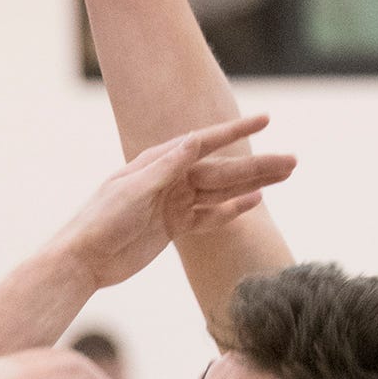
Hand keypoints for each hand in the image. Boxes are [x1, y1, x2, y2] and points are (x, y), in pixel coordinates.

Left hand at [57, 122, 295, 293]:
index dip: (236, 132)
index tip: (266, 120)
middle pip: (223, 169)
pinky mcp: (174, 227)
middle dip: (258, 165)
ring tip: (285, 176)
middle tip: (293, 160)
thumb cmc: (100, 220)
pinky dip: (232, 210)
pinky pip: (210, 217)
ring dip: (254, 184)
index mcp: (159, 162)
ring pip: (222, 191)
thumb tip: (193, 142)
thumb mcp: (132, 191)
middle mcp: (171, 179)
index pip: (206, 142)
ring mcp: (175, 203)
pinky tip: (255, 201)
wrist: (84, 258)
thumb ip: (164, 169)